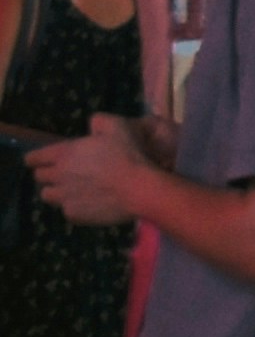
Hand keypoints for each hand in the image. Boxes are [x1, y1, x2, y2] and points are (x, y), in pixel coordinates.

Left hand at [26, 115, 162, 230]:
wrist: (139, 189)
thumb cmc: (128, 155)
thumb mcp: (118, 126)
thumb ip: (99, 121)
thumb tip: (92, 125)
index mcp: (64, 154)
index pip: (34, 157)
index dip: (36, 158)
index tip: (42, 159)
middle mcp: (58, 176)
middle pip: (39, 177)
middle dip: (48, 173)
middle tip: (65, 172)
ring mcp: (64, 198)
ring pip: (47, 195)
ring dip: (56, 191)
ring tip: (72, 189)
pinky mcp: (74, 215)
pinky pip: (66, 210)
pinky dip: (74, 206)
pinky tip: (89, 202)